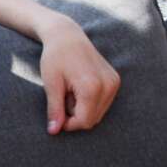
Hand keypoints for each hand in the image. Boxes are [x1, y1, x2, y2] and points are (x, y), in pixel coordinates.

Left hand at [37, 17, 119, 133]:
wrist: (67, 35)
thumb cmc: (55, 57)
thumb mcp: (51, 83)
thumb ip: (55, 109)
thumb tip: (53, 131)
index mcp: (92, 87)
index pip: (84, 121)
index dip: (68, 123)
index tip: (56, 114)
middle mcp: (108, 85)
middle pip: (92, 119)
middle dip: (75, 115)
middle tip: (63, 96)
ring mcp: (114, 83)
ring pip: (98, 113)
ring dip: (83, 108)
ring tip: (71, 90)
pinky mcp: (115, 80)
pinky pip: (104, 103)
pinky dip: (90, 101)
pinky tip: (80, 87)